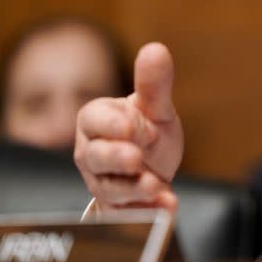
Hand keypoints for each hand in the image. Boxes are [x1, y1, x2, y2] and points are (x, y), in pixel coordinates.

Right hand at [74, 42, 183, 211]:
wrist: (154, 170)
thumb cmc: (148, 132)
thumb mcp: (156, 108)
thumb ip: (154, 84)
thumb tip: (156, 48)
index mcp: (97, 122)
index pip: (93, 120)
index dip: (110, 125)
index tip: (131, 126)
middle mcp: (92, 153)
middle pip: (94, 157)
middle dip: (115, 158)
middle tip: (136, 157)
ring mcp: (103, 183)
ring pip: (109, 188)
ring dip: (132, 188)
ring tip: (156, 184)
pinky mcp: (118, 209)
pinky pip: (128, 213)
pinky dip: (148, 212)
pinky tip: (169, 206)